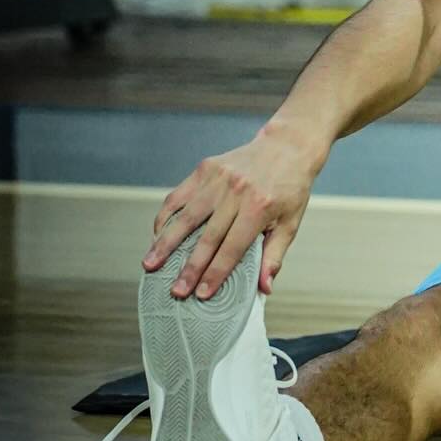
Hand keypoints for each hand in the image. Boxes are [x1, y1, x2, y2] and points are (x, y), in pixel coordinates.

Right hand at [141, 121, 322, 299]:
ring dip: (166, 243)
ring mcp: (218, 178)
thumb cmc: (290, 189)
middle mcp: (237, 192)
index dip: (216, 273)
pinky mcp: (206, 168)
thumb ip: (274, 256)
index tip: (201, 294)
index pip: (233, 248)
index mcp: (260, 208)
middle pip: (206, 237)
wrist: (287, 146)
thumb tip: (263, 288)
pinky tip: (157, 235)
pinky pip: (179, 196)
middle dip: (189, 267)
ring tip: (150, 265)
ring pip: (186, 217)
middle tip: (175, 291)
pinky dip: (166, 216)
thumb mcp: (291, 223)